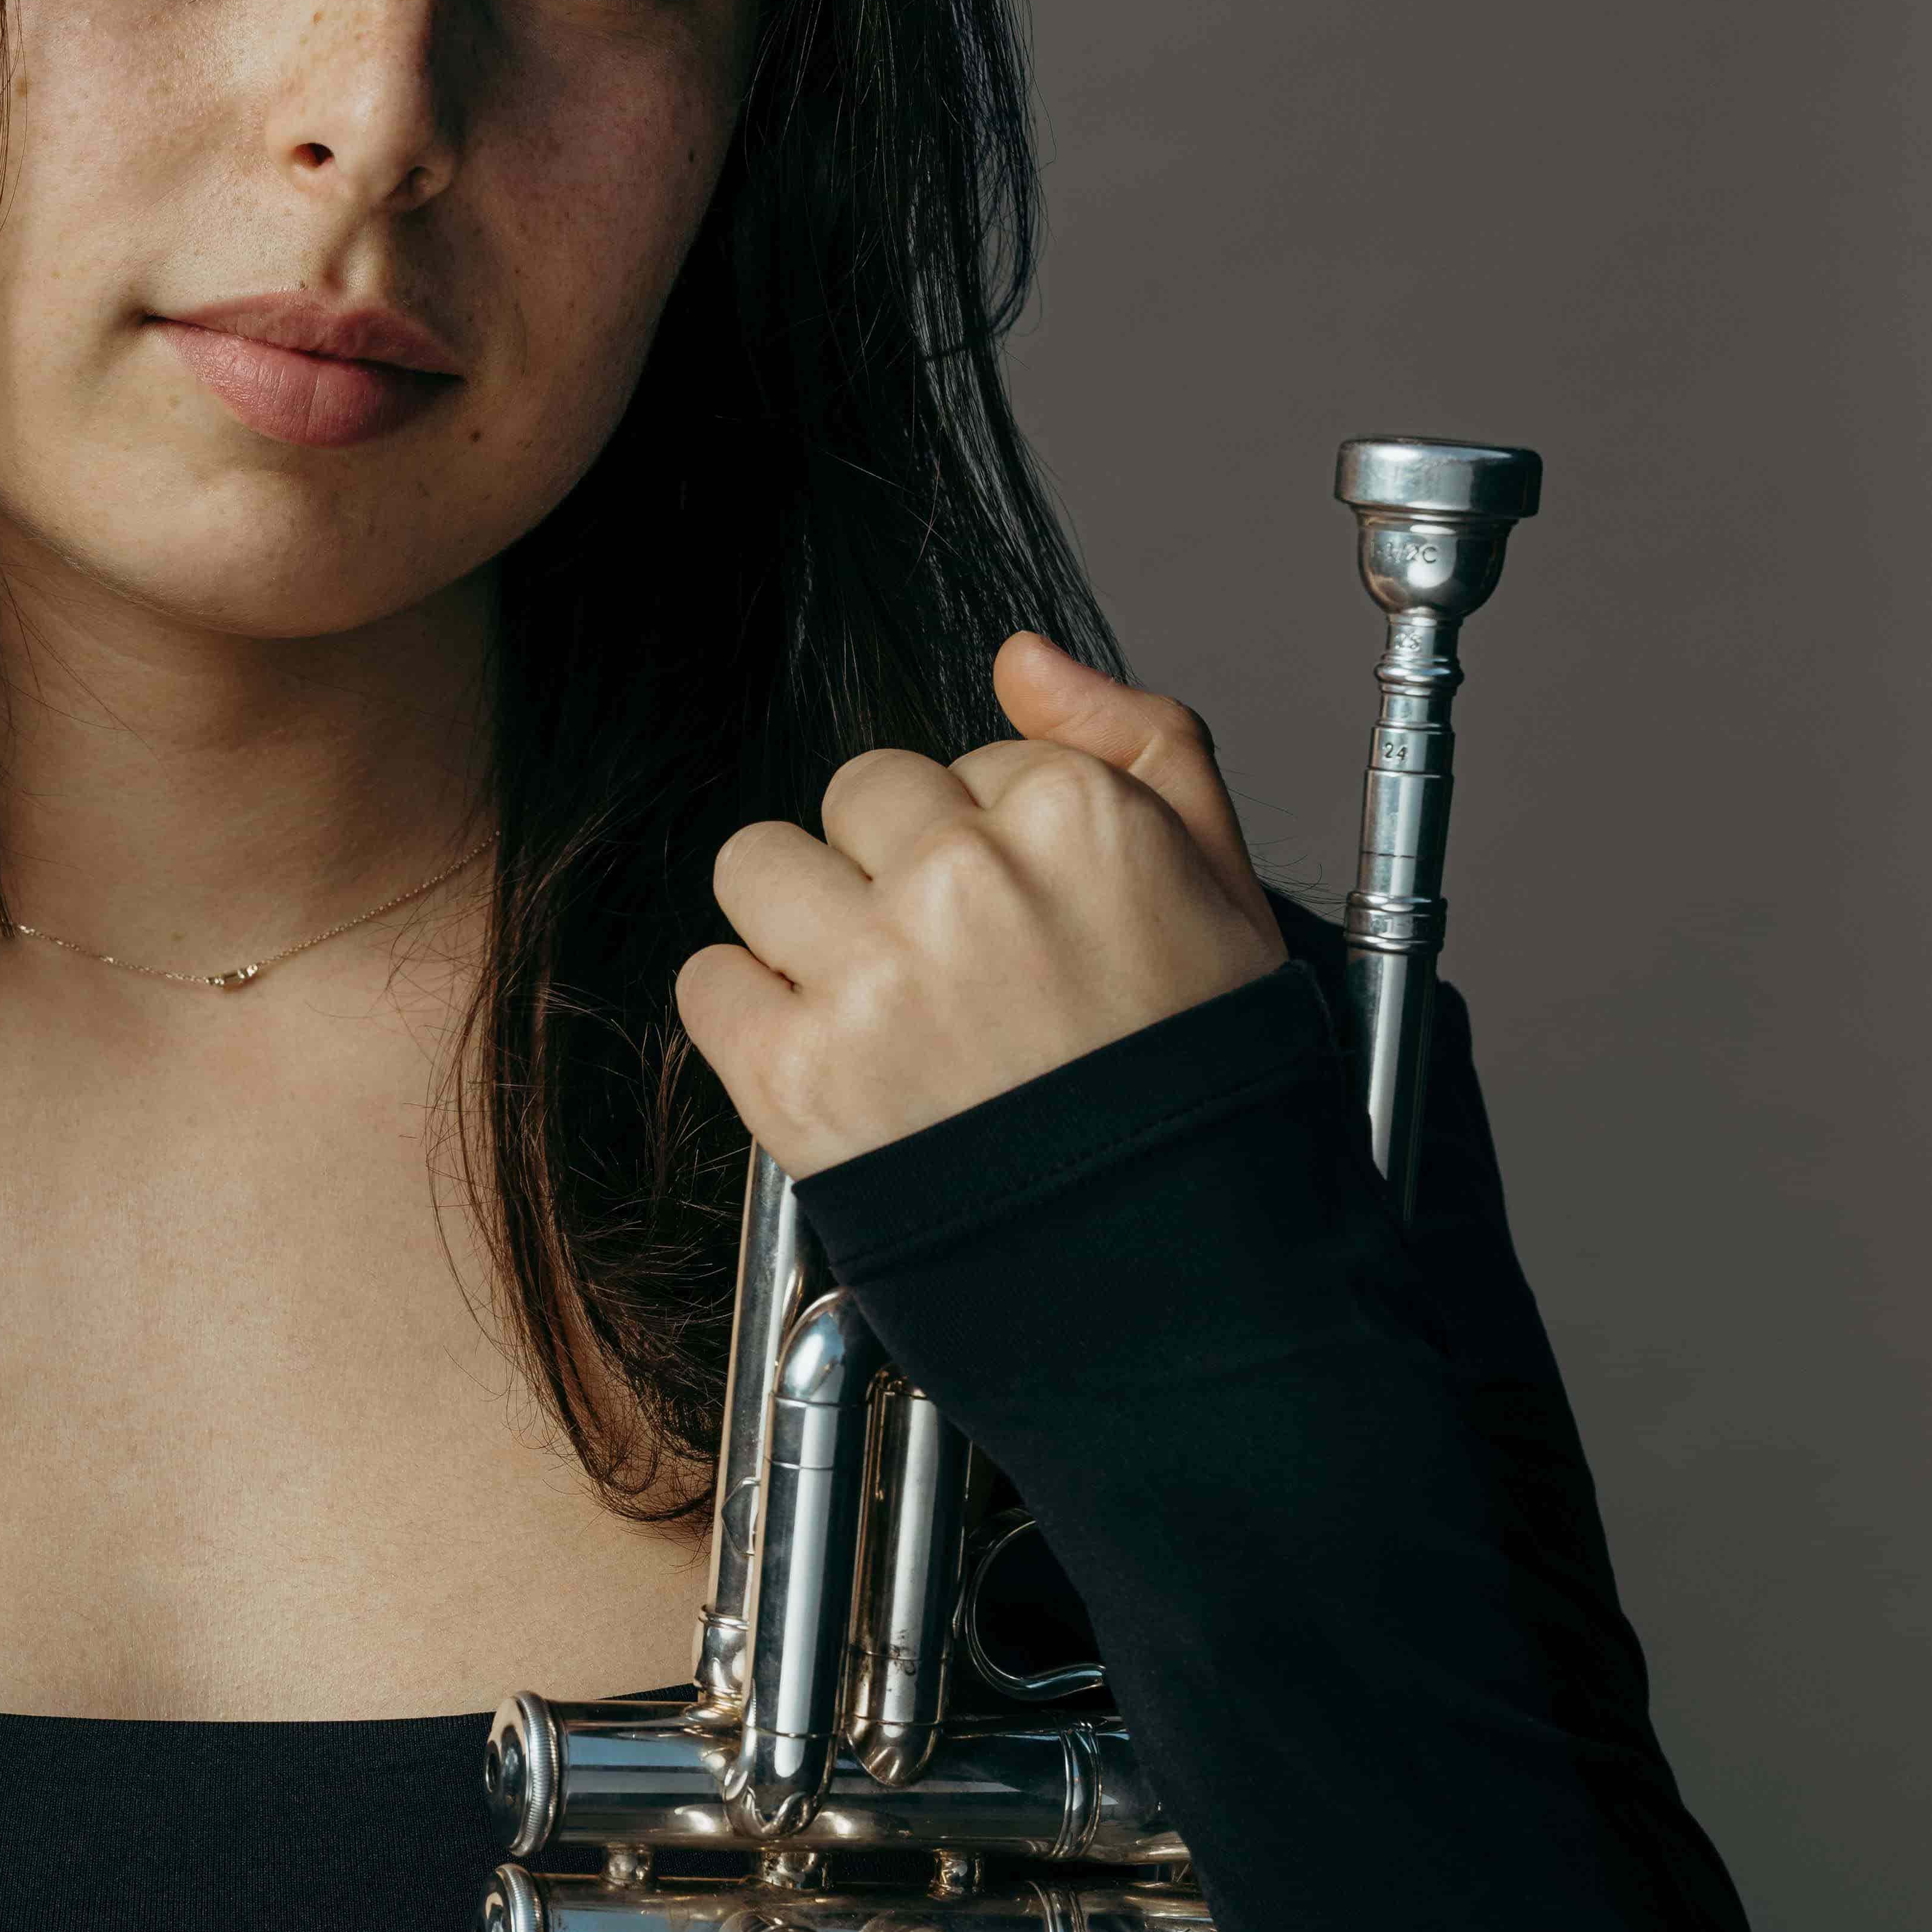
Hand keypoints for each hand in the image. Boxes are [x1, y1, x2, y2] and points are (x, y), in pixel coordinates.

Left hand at [677, 634, 1285, 1176]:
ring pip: (757, 866)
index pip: (971, 762)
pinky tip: (827, 1059)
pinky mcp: (794, 1076)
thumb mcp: (1226, 886)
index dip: (997, 842)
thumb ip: (1139, 740)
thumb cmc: (1200, 1082)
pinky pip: (706, 982)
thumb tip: (1022, 658)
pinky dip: (747, 1018)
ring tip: (878, 1001)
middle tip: (952, 967)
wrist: (1177, 1273)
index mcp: (1074, 817)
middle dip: (892, 866)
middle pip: (857, 796)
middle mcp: (965, 881)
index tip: (1031, 924)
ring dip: (800, 923)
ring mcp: (873, 978)